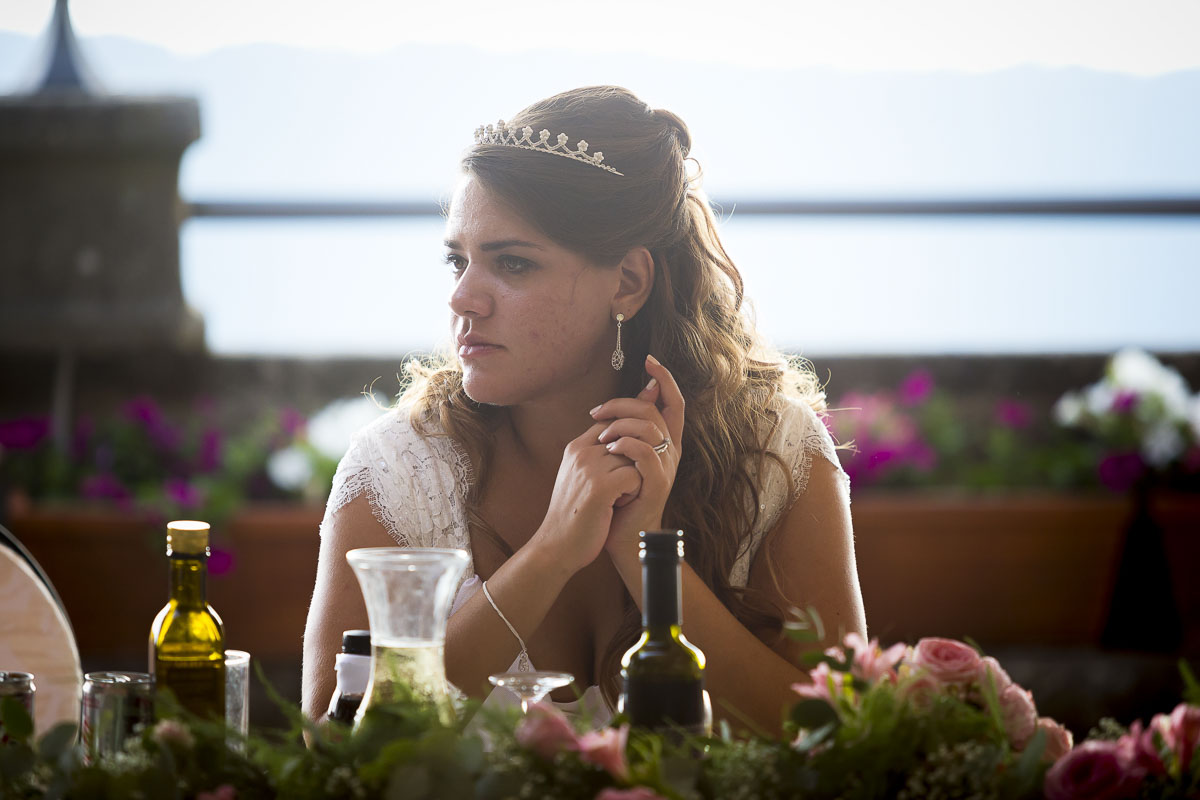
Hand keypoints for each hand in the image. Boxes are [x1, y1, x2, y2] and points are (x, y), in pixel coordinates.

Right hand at [527, 421, 643, 576]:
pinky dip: (634, 492)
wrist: (556, 547)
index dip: (627, 443)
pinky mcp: (600, 487)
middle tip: (619, 489)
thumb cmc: (574, 515)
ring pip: (635, 457)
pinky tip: (618, 505)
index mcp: (576, 447)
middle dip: (632, 464)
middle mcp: (581, 452)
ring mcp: (589, 468)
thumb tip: (623, 440)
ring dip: (634, 479)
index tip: (622, 470)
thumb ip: (596, 456)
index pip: (613, 424)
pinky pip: (635, 476)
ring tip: (618, 498)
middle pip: (628, 439)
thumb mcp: (578, 477)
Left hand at [591, 354, 684, 562]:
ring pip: (649, 427)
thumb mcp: (623, 457)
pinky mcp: (657, 483)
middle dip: (622, 403)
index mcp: (666, 442)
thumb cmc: (619, 495)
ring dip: (618, 425)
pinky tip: (607, 449)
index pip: (674, 402)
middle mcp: (671, 451)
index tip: (649, 360)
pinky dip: (624, 445)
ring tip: (599, 437)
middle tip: (596, 411)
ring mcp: (666, 467)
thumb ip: (628, 429)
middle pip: (654, 409)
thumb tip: (632, 396)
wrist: (621, 535)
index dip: (665, 379)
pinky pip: (644, 453)